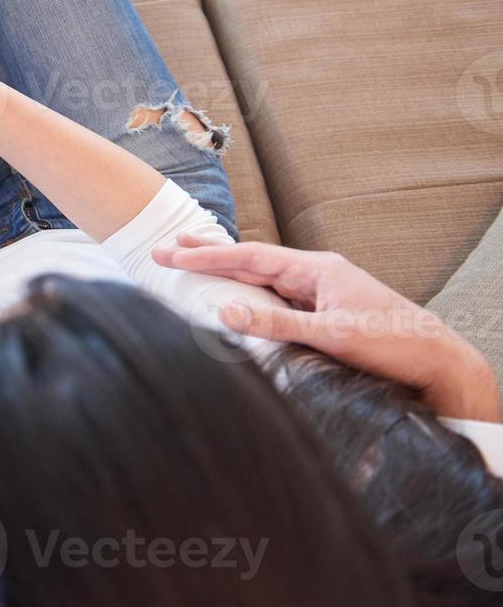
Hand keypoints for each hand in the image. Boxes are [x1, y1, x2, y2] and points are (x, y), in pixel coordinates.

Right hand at [153, 235, 500, 421]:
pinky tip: (236, 294)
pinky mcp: (326, 309)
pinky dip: (249, 290)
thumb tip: (226, 310)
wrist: (439, 361)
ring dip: (227, 270)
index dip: (208, 255)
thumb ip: (276, 324)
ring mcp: (322, 291)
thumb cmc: (394, 345)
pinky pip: (277, 294)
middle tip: (168, 245)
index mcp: (317, 268)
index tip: (172, 253)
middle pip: (253, 258)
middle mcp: (317, 273)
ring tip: (193, 260)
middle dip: (210, 252)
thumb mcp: (331, 335)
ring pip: (264, 276)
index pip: (251, 257)